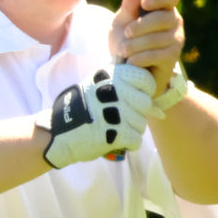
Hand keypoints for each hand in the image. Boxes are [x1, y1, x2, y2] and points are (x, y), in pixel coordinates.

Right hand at [37, 64, 156, 167]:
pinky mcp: (116, 132)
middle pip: (146, 104)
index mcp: (113, 74)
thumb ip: (126, 88)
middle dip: (135, 114)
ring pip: (141, 123)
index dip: (142, 93)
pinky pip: (136, 140)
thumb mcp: (99, 86)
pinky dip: (127, 143)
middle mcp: (116, 89)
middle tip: (116, 117)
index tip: (128, 100)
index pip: (147, 81)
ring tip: (110, 127)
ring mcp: (116, 110)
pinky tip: (112, 138)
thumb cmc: (82, 108)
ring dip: (129, 129)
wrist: (58, 133)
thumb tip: (159, 108)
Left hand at [109, 0, 185, 94]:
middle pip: (163, 17)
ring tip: (123, 50)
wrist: (126, 69)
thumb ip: (129, 4)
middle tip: (127, 33)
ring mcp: (176, 40)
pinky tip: (131, 62)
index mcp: (163, 7)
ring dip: (135, 45)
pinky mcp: (172, 58)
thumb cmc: (126, 40)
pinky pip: (156, 55)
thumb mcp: (122, 21)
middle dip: (140, 26)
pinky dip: (139, 58)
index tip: (144, 2)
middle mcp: (174, 21)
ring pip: (157, 38)